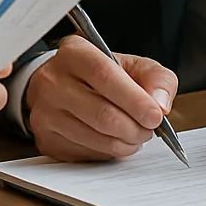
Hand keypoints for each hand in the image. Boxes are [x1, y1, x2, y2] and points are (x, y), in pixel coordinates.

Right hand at [25, 35, 178, 161]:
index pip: (104, 75)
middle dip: (134, 128)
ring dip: (125, 143)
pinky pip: (86, 154)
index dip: (134, 99)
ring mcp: (45, 112)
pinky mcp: (45, 139)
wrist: (64, 86)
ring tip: (135, 135)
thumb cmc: (101, 75)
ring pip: (95, 137)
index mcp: (74, 52)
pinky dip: (109, 152)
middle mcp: (53, 80)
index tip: (155, 116)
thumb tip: (160, 103)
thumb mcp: (131, 64)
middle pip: (101, 113)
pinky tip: (114, 140)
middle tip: (149, 129)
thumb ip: (155, 77)